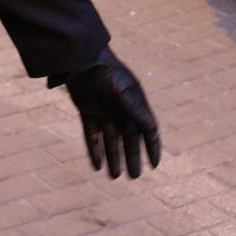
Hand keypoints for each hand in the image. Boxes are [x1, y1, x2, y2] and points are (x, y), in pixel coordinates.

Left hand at [50, 48, 161, 178]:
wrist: (80, 59)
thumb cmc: (106, 72)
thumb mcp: (123, 91)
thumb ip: (136, 109)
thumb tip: (152, 128)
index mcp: (135, 104)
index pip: (148, 130)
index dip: (152, 147)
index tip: (155, 165)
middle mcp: (121, 109)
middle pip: (129, 139)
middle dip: (132, 158)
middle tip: (134, 177)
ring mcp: (104, 111)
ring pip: (110, 140)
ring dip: (113, 158)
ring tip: (114, 177)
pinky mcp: (87, 111)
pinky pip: (92, 135)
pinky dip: (95, 150)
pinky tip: (97, 166)